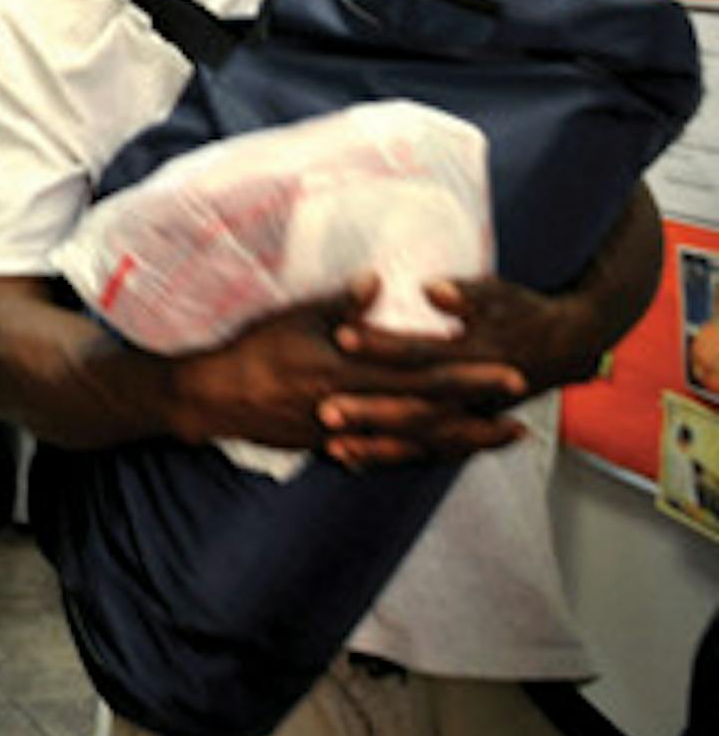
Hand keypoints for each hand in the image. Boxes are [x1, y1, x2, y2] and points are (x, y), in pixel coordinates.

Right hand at [165, 276, 523, 468]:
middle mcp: (357, 409)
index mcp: (352, 373)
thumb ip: (339, 303)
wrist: (213, 396)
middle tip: (521, 419)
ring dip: (462, 442)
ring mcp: (348, 435)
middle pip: (431, 418)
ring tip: (499, 439)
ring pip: (416, 444)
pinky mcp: (334, 447)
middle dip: (479, 418)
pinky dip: (422, 453)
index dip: (469, 376)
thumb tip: (376, 281)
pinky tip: (443, 450)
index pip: (424, 377)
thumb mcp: (293, 316)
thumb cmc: (251, 350)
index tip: (507, 373)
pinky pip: (389, 454)